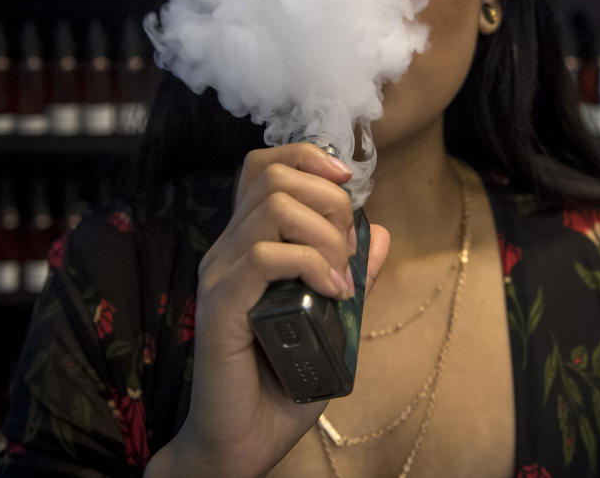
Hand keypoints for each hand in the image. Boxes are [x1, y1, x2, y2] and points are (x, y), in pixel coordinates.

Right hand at [147, 143, 390, 477]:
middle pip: (272, 176)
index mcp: (246, 244)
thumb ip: (352, 277)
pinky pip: (264, 257)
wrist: (242, 442)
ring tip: (342, 277)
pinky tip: (332, 293)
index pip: (262, 167)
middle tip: (348, 250)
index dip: (306, 157)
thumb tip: (380, 233)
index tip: (346, 184)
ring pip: (272, 208)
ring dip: (324, 234)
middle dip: (327, 199)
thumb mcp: (332, 322)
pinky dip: (311, 265)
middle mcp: (226, 251)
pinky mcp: (219, 306)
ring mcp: (219, 276)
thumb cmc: (281, 385)